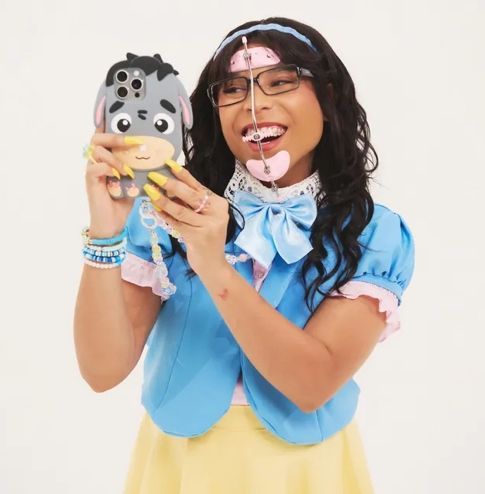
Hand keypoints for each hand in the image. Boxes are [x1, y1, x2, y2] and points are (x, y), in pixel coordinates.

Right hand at [84, 122, 142, 237]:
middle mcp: (96, 162)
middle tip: (135, 141)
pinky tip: (121, 176)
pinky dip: (110, 169)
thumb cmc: (124, 200)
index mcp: (106, 158)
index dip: (108, 123)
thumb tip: (157, 153)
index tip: (118, 115)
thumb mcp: (136, 179)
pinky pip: (95, 167)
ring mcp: (92, 171)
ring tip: (129, 170)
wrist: (113, 224)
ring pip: (96, 151)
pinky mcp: (91, 183)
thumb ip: (139, 165)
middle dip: (116, 136)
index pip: (104, 135)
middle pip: (97, 138)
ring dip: (116, 158)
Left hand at [144, 168, 229, 275]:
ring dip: (163, 200)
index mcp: (219, 204)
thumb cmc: (205, 238)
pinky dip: (164, 216)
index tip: (168, 162)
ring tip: (150, 192)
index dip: (182, 174)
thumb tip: (168, 184)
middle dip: (170, 184)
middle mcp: (217, 213)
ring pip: (181, 210)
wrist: (213, 265)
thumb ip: (191, 204)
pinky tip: (154, 209)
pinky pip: (177, 223)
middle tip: (154, 175)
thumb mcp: (202, 218)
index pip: (198, 185)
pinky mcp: (198, 237)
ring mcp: (209, 225)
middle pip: (190, 195)